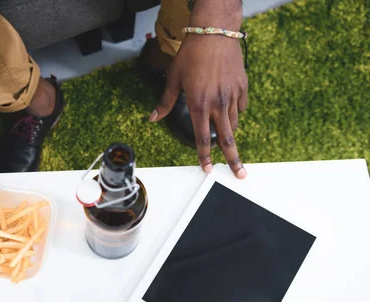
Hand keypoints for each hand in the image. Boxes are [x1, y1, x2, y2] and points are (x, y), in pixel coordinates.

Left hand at [150, 33, 247, 178]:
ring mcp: (232, 95)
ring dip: (231, 134)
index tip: (207, 168)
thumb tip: (153, 118)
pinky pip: (241, 106)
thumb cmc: (191, 54)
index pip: (202, 138)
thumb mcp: (173, 78)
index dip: (204, 156)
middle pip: (227, 138)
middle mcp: (217, 104)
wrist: (214, 33)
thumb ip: (165, 102)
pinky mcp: (242, 86)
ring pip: (234, 123)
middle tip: (240, 174)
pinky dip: (236, 112)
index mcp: (198, 104)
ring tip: (230, 142)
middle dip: (234, 159)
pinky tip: (231, 110)